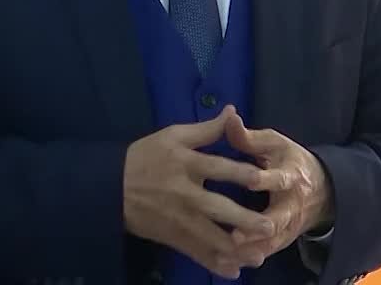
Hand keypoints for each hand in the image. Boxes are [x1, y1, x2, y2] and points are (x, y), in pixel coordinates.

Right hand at [123, 105, 276, 278]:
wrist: (111, 187)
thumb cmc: (146, 157)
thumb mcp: (173, 136)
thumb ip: (207, 128)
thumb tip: (233, 111)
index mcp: (187, 164)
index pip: (218, 168)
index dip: (241, 173)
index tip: (264, 179)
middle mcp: (185, 193)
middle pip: (217, 207)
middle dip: (244, 220)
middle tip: (269, 227)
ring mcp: (179, 218)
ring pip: (209, 237)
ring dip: (234, 249)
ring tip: (258, 258)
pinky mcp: (172, 236)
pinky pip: (195, 252)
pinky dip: (213, 263)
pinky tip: (233, 272)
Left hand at [224, 114, 335, 257]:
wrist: (322, 189)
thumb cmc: (288, 160)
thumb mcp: (274, 144)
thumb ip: (249, 137)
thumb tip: (230, 118)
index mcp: (290, 175)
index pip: (278, 179)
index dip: (265, 180)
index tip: (250, 181)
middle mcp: (291, 204)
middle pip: (277, 219)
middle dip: (258, 229)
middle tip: (235, 237)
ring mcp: (287, 226)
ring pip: (269, 242)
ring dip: (249, 250)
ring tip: (225, 255)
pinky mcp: (280, 241)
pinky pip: (263, 253)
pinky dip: (247, 259)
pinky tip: (226, 263)